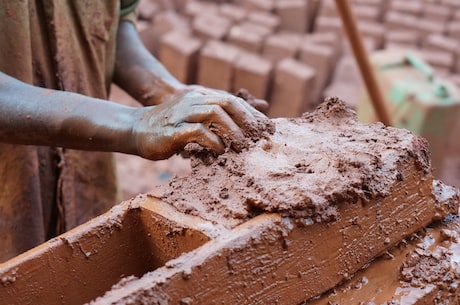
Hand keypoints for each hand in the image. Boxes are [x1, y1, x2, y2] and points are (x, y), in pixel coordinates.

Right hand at [132, 88, 269, 159]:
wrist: (135, 129)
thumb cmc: (168, 128)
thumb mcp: (192, 119)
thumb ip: (212, 122)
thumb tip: (238, 135)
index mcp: (199, 97)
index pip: (231, 100)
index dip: (251, 113)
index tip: (265, 127)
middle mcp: (193, 100)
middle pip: (227, 103)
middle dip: (247, 119)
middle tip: (258, 137)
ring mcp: (182, 113)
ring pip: (215, 113)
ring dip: (232, 130)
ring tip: (242, 146)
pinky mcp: (173, 130)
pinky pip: (198, 131)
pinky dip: (213, 141)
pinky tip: (220, 151)